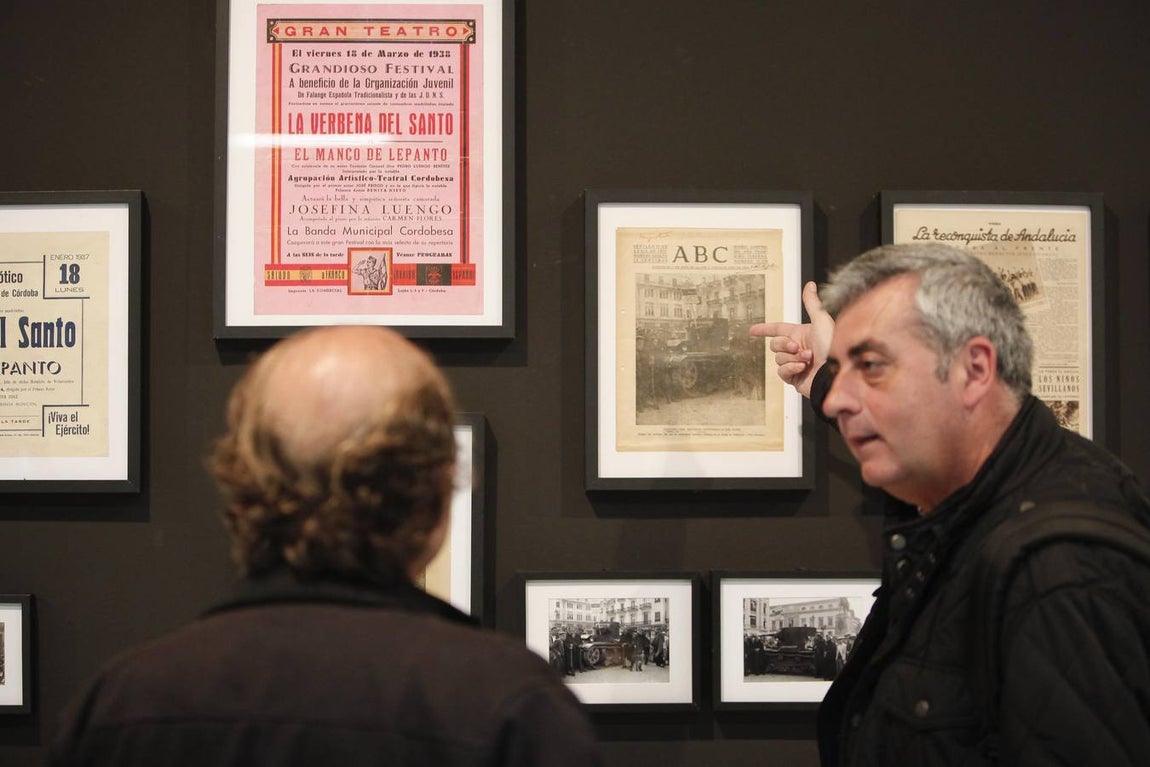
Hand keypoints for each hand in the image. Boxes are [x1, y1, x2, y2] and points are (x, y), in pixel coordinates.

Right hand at [749, 281, 833, 397]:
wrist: (834, 373)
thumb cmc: (832, 346)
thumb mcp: (821, 320)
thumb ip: (812, 303)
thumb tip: (810, 285)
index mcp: (802, 334)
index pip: (778, 329)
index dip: (764, 329)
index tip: (752, 330)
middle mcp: (798, 348)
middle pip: (775, 344)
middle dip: (784, 345)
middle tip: (797, 347)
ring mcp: (795, 363)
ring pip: (778, 358)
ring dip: (792, 357)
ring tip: (807, 359)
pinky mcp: (794, 378)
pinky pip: (781, 371)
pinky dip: (791, 368)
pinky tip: (802, 368)